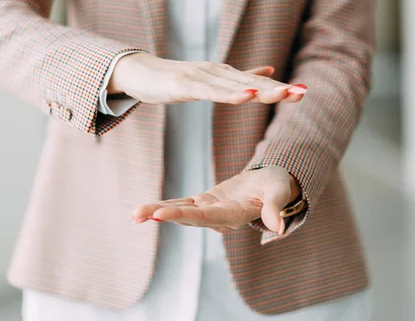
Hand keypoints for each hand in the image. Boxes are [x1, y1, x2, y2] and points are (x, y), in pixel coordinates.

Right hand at [108, 52, 307, 104]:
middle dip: (277, 89)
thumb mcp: (210, 79)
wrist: (140, 72)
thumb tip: (269, 71)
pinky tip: (246, 96)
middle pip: (251, 84)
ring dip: (260, 91)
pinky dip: (229, 94)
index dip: (279, 88)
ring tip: (284, 93)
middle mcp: (217, 72)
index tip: (303, 92)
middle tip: (302, 92)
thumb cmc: (174, 78)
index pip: (256, 84)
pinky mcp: (185, 85)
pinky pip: (210, 92)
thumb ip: (239, 78)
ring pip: (234, 87)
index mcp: (225, 75)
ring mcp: (201, 77)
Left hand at [131, 166, 301, 233]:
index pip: (206, 217)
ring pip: (180, 212)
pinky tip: (146, 210)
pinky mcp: (205, 202)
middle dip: (161, 215)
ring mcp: (210, 211)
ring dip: (157, 212)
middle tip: (136, 214)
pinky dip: (165, 206)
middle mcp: (218, 217)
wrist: (274, 185)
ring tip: (134, 214)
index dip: (184, 216)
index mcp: (235, 215)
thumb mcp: (280, 193)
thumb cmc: (279, 187)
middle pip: (187, 217)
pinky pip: (182, 204)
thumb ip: (276, 208)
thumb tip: (279, 229)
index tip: (161, 214)